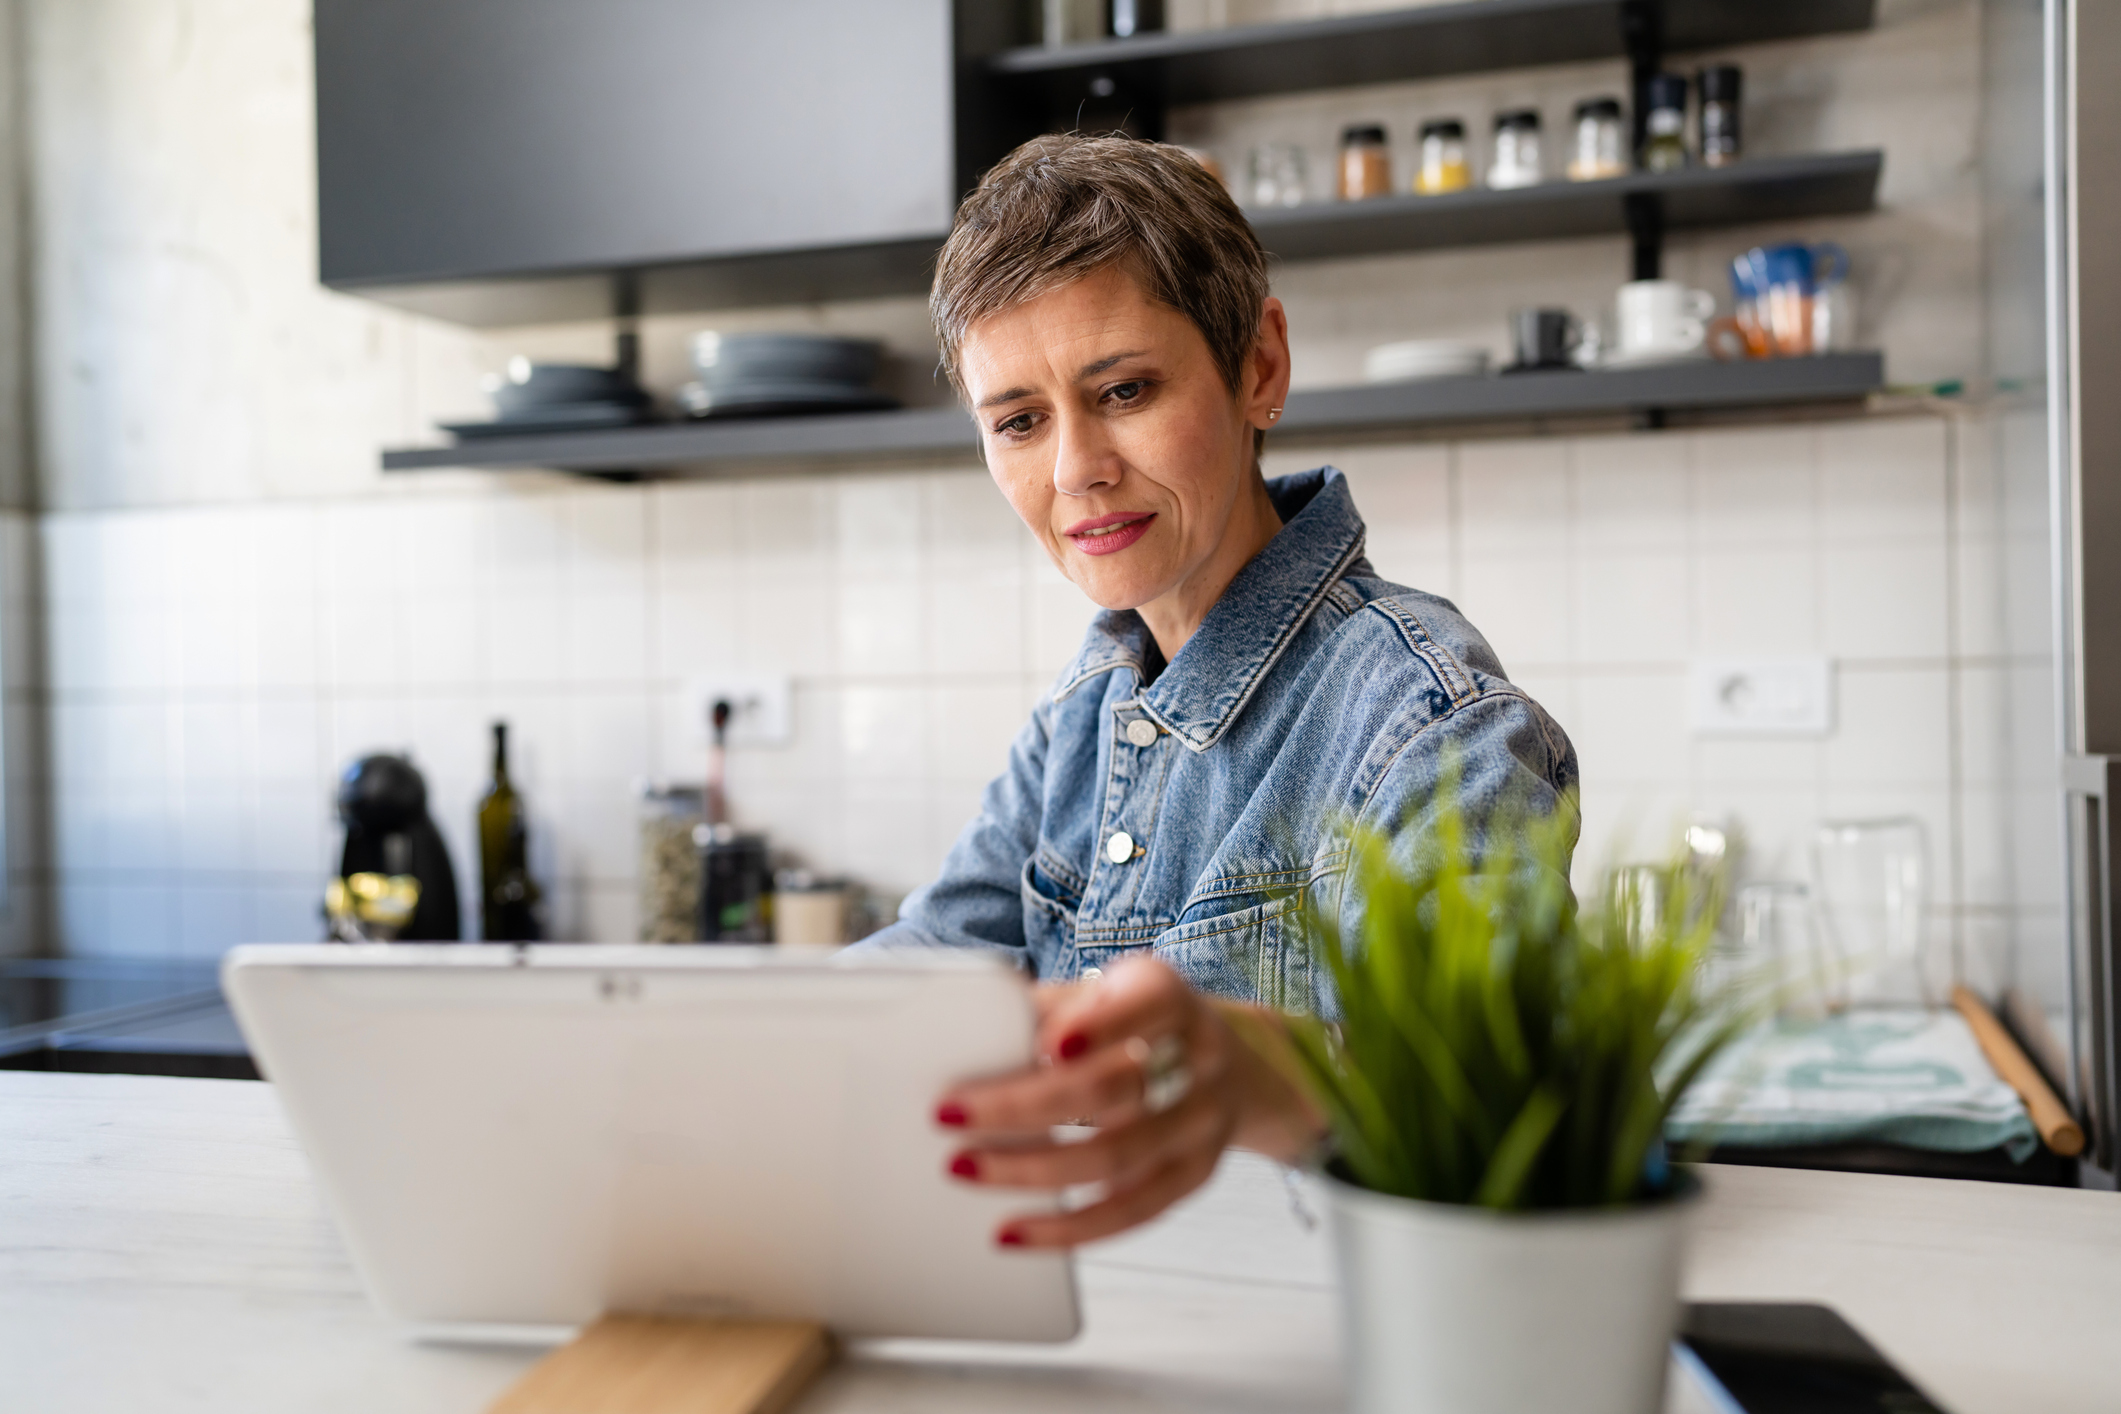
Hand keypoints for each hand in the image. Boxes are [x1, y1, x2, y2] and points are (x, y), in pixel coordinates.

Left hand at [933, 955, 1322, 1248]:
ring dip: (1032, 1170)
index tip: (1049, 1045)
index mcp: (1168, 996)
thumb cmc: (1134, 1022)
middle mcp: (1199, 1057)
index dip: (1100, 1026)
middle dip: (1025, 1106)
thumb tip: (965, 1034)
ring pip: (1118, 1156)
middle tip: (949, 1115)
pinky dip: (1067, 1227)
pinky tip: (1014, 1230)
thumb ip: (1047, 1010)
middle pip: (1114, 1088)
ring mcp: (1202, 1121)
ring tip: (963, 1168)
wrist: (1228, 1065)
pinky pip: (1131, 1212)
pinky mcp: (1194, 1174)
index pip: (1146, 1004)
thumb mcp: (1101, 995)